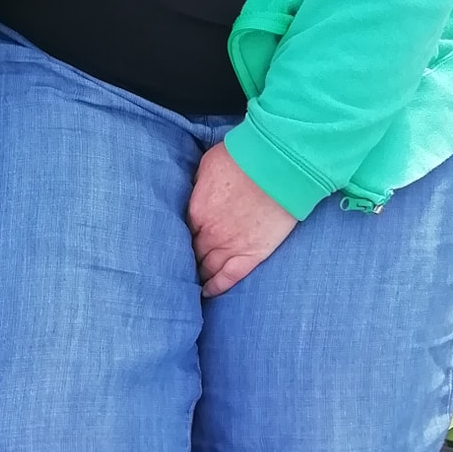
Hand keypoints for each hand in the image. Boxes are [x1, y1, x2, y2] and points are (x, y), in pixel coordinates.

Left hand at [187, 143, 296, 296]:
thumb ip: (197, 185)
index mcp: (195, 212)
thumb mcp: (207, 165)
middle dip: (185, 258)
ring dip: (198, 274)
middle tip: (180, 265)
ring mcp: (230, 247)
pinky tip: (207, 292)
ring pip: (207, 268)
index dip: (177, 238)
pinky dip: (216, 287)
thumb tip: (193, 194)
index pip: (179, 233)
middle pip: (191, 253)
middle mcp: (208, 234)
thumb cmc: (243, 159)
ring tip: (193, 280)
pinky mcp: (252, 254)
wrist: (278, 167)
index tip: (174, 243)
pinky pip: (229, 277)